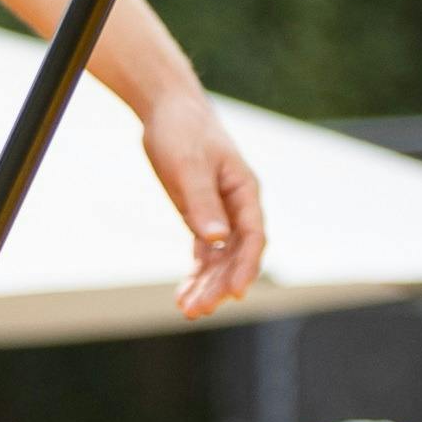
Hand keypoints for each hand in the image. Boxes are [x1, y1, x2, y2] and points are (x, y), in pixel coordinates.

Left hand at [138, 82, 266, 318]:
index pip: (253, 236)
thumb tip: (217, 239)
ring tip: (188, 311)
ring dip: (207, 285)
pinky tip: (184, 295)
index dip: (246, 266)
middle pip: (236, 254)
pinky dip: (196, 274)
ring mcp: (220, 213)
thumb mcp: (188, 166)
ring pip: (220, 259)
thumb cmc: (182, 131)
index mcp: (245, 191)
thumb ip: (203, 203)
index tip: (236, 293)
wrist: (168, 110)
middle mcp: (238, 207)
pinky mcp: (201, 216)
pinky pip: (204, 253)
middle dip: (219, 284)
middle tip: (197, 310)